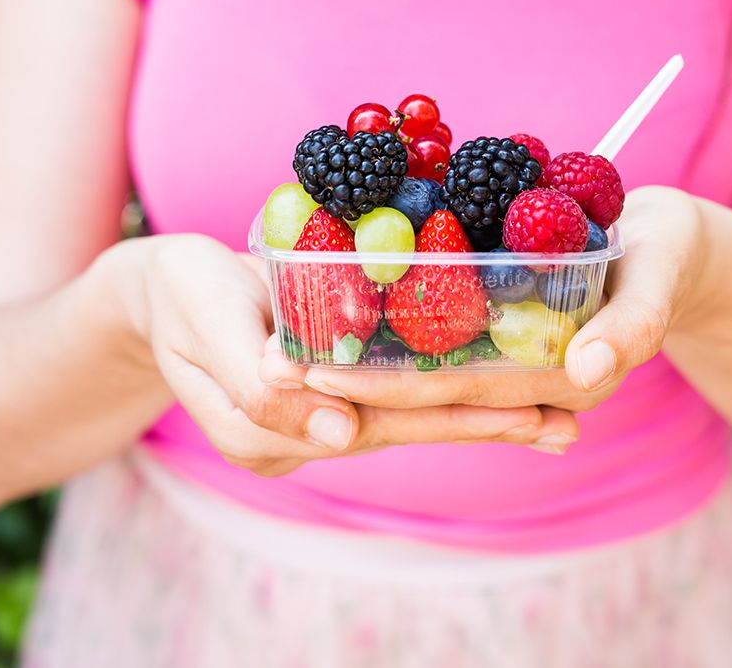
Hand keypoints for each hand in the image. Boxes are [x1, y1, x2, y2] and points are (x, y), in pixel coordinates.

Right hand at [123, 234, 578, 475]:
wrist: (166, 293)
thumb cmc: (180, 295)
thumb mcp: (202, 318)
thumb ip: (254, 379)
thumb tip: (333, 433)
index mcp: (267, 429)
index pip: (373, 420)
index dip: (446, 412)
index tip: (514, 411)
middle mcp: (304, 437)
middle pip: (410, 429)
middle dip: (489, 424)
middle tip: (565, 422)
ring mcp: (321, 422)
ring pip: (415, 420)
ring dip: (487, 419)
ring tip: (560, 420)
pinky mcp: (338, 396)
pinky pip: (405, 400)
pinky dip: (458, 397)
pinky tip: (510, 399)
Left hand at [302, 187, 730, 417]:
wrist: (678, 246)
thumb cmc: (674, 254)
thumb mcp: (662, 276)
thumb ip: (632, 325)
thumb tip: (587, 372)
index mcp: (563, 380)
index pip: (461, 391)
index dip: (388, 386)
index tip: (320, 376)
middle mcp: (528, 379)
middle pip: (429, 384)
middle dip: (352, 379)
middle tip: (275, 366)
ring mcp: (514, 355)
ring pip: (426, 364)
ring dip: (360, 356)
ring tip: (288, 348)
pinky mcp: (504, 326)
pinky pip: (442, 333)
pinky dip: (394, 326)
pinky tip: (341, 315)